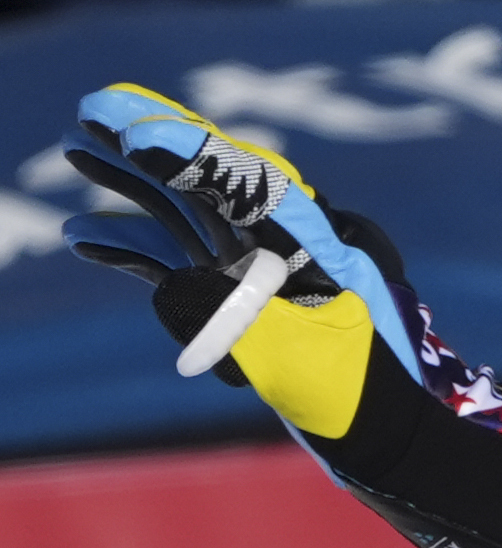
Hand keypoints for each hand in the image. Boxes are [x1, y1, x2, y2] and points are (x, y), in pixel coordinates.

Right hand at [63, 82, 501, 462]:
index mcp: (313, 245)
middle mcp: (286, 245)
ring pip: (190, 211)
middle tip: (93, 108)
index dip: (189, 150)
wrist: (382, 439)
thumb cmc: (354, 398)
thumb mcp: (296, 359)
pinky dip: (135, 249)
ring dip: (130, 184)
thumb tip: (170, 282)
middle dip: (152, 140)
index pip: (247, 182)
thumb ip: (235, 318)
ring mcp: (261, 270)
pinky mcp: (242, 299)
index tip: (135, 132)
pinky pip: (182, 261)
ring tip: (73, 147)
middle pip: (212, 178)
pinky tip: (85, 238)